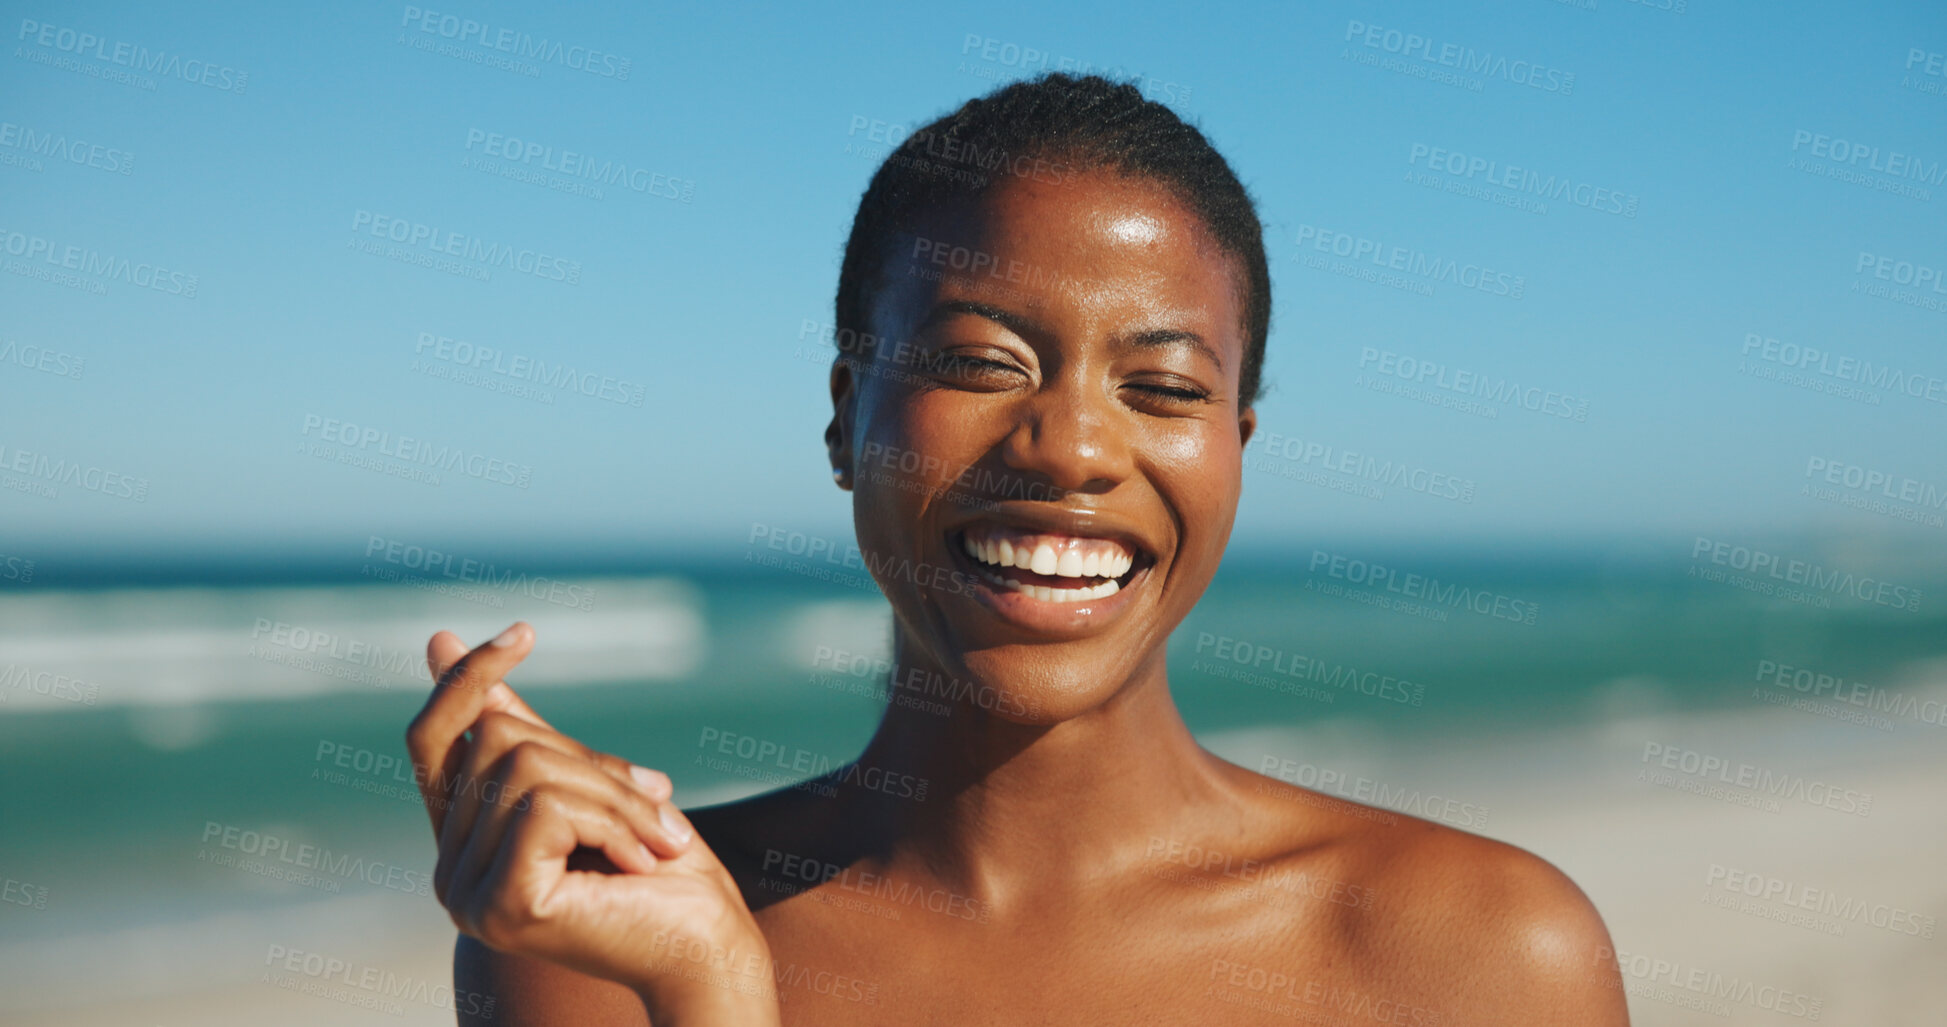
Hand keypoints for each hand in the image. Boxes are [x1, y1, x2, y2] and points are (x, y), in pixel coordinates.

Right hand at [405, 622, 779, 1024]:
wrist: (706, 946)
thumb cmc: (658, 867)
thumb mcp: (589, 780)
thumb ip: (526, 730)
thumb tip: (440, 639)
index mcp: (461, 840)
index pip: (434, 736)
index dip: (469, 678)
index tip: (524, 631)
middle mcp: (448, 872)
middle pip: (497, 741)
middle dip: (591, 758)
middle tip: (657, 797)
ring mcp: (467, 896)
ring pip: (527, 769)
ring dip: (615, 794)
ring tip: (662, 837)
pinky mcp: (502, 905)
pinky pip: (546, 809)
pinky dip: (613, 820)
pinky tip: (645, 862)